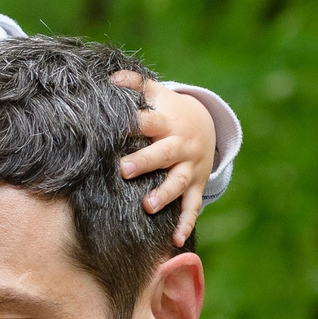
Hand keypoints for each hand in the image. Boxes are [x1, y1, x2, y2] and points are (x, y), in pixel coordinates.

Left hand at [114, 71, 216, 244]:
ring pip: (178, 183)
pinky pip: (191, 208)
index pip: (148, 122)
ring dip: (163, 195)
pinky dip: (185, 224)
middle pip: (163, 154)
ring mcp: (190, 169)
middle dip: (144, 162)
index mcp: (167, 123)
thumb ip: (135, 85)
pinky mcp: (195, 187)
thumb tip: (110, 77)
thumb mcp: (157, 95)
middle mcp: (180, 146)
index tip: (112, 128)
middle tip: (123, 169)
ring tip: (147, 207)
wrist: (207, 127)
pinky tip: (175, 241)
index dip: (133, 123)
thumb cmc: (170, 112)